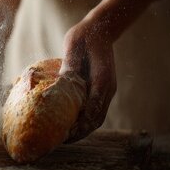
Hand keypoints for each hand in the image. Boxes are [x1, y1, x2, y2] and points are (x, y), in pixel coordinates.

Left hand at [60, 0, 169, 141]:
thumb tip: (62, 80)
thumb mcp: (74, 45)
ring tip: (64, 139)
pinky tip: (69, 125)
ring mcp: (107, 90)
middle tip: (61, 141)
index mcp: (101, 78)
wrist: (101, 28)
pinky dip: (84, 121)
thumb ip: (70, 64)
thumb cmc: (85, 36)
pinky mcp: (102, 90)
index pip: (93, 107)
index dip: (81, 122)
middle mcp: (107, 87)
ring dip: (83, 129)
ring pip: (97, 117)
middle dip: (81, 132)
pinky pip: (95, 110)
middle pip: (96, 118)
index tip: (67, 132)